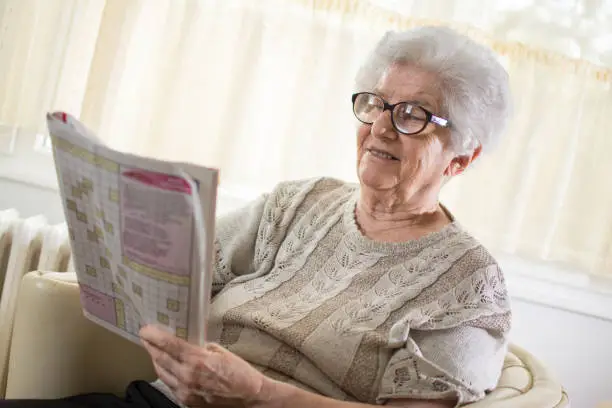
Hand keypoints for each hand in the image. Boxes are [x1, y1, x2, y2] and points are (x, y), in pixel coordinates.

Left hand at [140, 325, 269, 407]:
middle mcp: (187, 377)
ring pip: (162, 373)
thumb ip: (202, 347)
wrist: (249, 399)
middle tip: (145, 337)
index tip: (145, 329)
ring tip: (154, 350)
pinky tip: (167, 367)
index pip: (169, 345)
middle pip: (160, 359)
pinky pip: (170, 385)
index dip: (154, 336)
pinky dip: (166, 374)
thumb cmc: (240, 374)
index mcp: (197, 361)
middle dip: (150, 346)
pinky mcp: (186, 402)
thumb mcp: (222, 352)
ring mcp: (185, 392)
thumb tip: (190, 342)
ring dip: (156, 360)